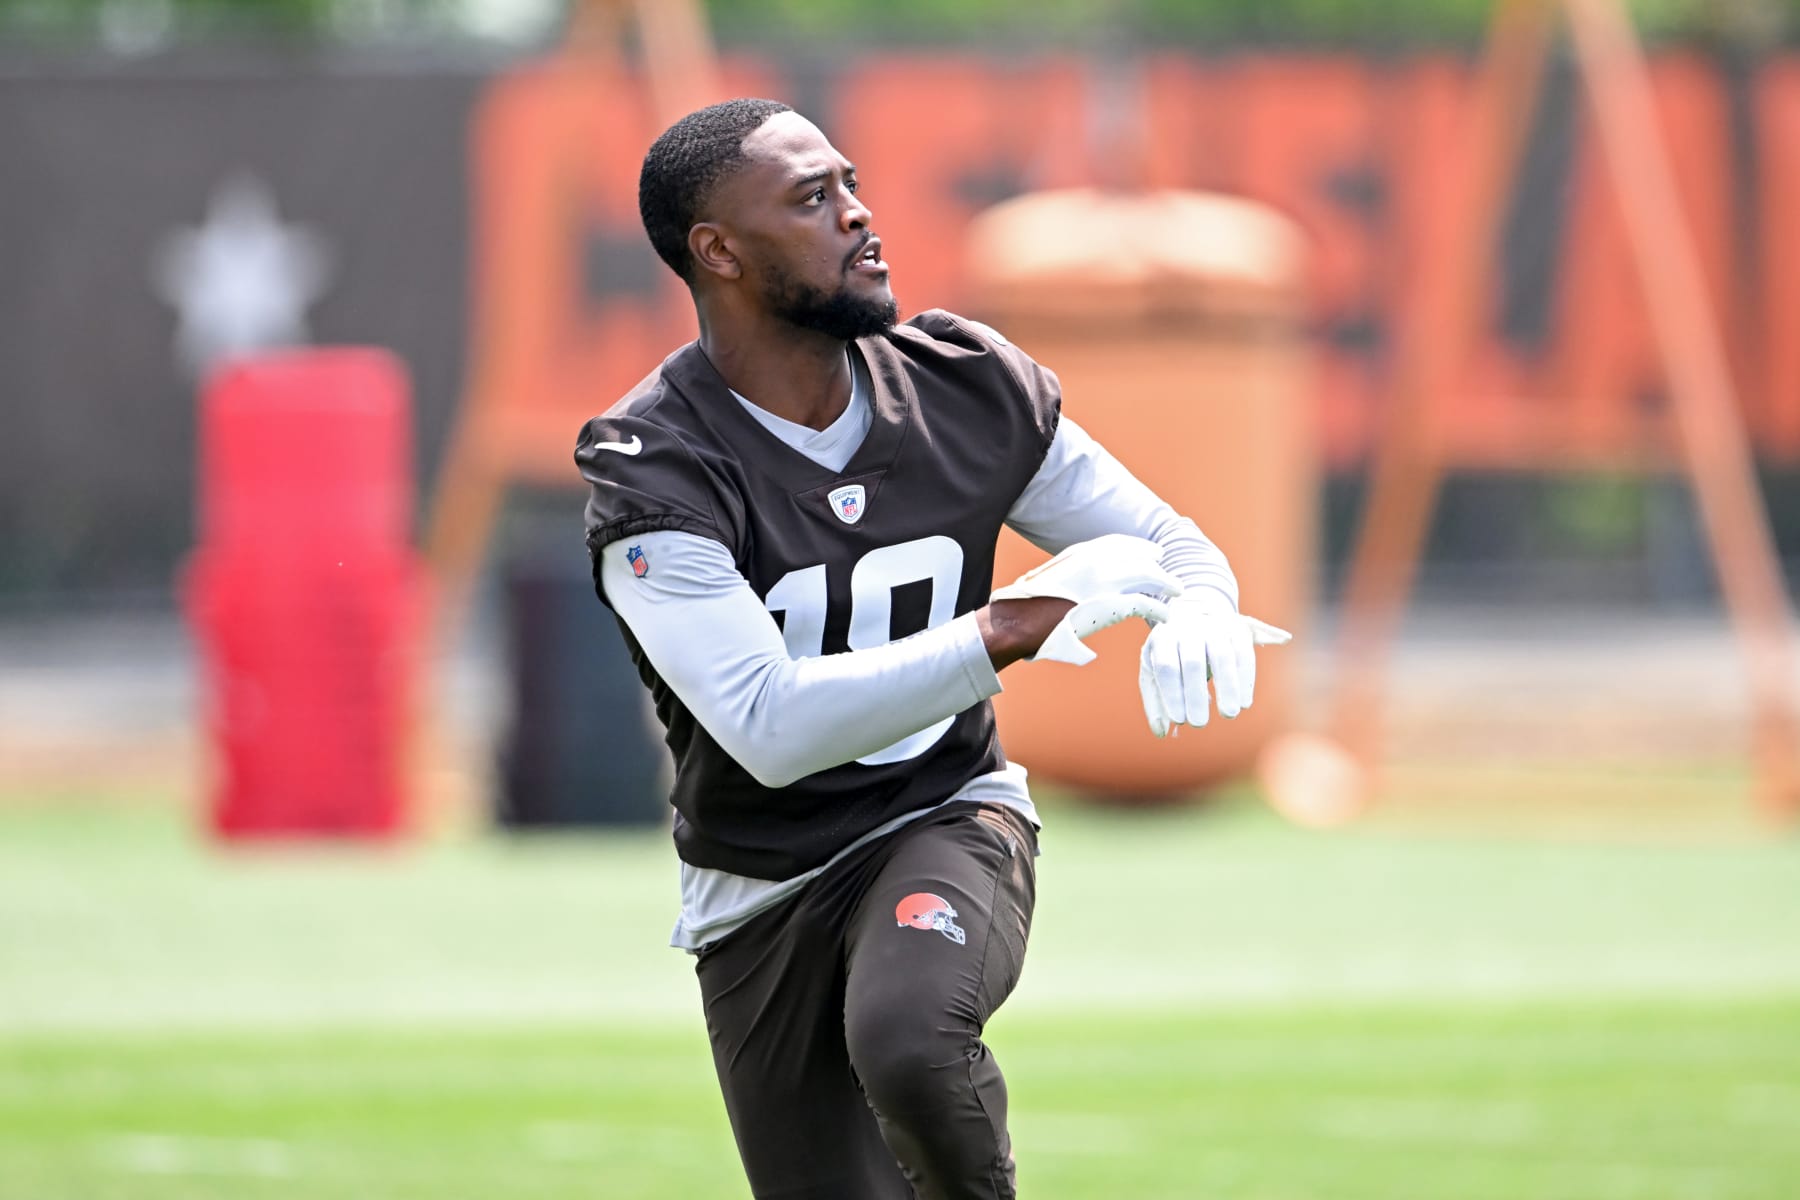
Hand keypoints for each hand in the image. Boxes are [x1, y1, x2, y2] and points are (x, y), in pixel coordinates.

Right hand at [990, 534, 1182, 665]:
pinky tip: (1166, 615)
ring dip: (1166, 585)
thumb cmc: (1029, 604)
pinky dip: (1159, 609)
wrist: (1021, 618)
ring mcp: (1108, 581)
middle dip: (1157, 566)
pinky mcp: (1114, 603)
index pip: (1120, 544)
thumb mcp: (1052, 577)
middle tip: (1169, 576)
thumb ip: (1071, 574)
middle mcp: (1099, 561)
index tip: (1152, 553)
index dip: (1140, 549)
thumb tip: (1077, 584)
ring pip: (1150, 576)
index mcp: (1083, 552)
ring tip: (1177, 592)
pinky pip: (1147, 604)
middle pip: (1140, 557)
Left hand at [1137, 596, 1291, 735]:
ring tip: (1228, 714)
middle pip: (1193, 662)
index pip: (1166, 667)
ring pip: (1223, 657)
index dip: (1173, 694)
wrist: (1195, 614)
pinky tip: (1244, 702)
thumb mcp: (1153, 670)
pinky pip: (1244, 654)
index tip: (1179, 720)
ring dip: (1227, 687)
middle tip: (1198, 723)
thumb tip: (1161, 732)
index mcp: (1163, 638)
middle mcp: (1188, 628)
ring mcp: (1214, 626)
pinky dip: (1245, 679)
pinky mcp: (1237, 630)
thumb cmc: (1170, 652)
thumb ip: (1155, 701)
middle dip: (1195, 695)